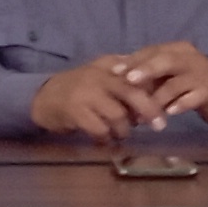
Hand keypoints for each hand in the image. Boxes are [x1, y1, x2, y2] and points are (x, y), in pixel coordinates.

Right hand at [30, 56, 166, 142]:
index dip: (153, 92)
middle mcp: (98, 76)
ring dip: (124, 129)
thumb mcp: (99, 73)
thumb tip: (153, 82)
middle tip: (159, 126)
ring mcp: (86, 93)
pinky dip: (105, 138)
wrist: (42, 98)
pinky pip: (100, 129)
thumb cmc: (77, 88)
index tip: (164, 107)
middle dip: (149, 111)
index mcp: (108, 66)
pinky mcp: (76, 111)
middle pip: (132, 93)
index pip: (138, 76)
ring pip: (118, 115)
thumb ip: (123, 75)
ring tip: (121, 134)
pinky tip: (103, 140)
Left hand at [113, 41, 207, 127]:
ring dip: (157, 98)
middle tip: (127, 80)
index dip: (133, 60)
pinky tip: (169, 113)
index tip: (114, 71)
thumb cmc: (193, 84)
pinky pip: (192, 97)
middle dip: (145, 69)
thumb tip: (119, 77)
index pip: (152, 51)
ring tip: (142, 115)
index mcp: (178, 50)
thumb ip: (151, 75)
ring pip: (176, 83)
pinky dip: (180, 104)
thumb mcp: (172, 75)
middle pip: (165, 60)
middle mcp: (190, 58)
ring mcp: (201, 74)